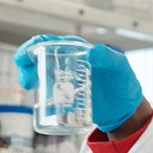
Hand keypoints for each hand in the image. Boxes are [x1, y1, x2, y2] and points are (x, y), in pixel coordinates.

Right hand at [14, 34, 143, 131]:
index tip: (26, 55)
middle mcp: (70, 64)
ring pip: (41, 76)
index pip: (54, 43)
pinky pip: (48, 97)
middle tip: (27, 77)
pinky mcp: (66, 99)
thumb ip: (110, 58)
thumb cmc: (125, 84)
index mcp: (80, 52)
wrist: (126, 109)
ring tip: (29, 87)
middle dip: (27, 63)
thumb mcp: (120, 68)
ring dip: (30, 78)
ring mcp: (67, 81)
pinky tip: (40, 106)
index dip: (35, 45)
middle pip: (41, 58)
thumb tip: (93, 51)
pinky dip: (40, 100)